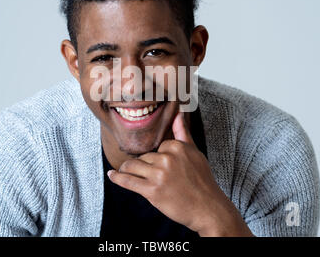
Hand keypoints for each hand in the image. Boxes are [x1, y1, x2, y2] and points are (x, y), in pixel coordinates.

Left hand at [107, 109, 253, 236]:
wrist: (207, 207)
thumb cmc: (202, 180)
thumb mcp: (195, 152)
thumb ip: (182, 132)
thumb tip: (178, 113)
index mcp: (176, 147)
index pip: (157, 146)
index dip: (157, 157)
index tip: (161, 166)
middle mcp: (166, 158)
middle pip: (143, 157)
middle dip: (143, 165)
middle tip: (152, 176)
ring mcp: (158, 175)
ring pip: (132, 166)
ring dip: (126, 169)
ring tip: (123, 170)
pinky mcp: (151, 191)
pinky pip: (128, 181)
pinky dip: (117, 178)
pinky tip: (112, 175)